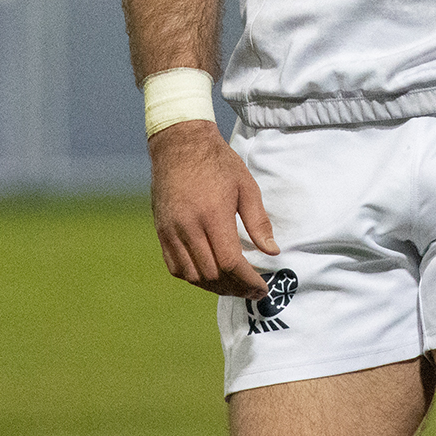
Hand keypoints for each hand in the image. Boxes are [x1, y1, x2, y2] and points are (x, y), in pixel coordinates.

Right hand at [148, 119, 279, 297]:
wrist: (180, 145)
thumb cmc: (218, 163)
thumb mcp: (246, 186)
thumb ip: (259, 222)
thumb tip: (273, 251)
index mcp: (212, 214)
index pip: (230, 262)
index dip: (247, 280)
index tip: (262, 287)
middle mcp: (188, 226)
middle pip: (212, 273)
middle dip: (235, 287)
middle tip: (252, 289)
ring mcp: (171, 231)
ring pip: (192, 275)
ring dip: (214, 287)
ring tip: (234, 286)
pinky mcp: (162, 232)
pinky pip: (175, 267)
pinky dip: (194, 278)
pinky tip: (211, 276)